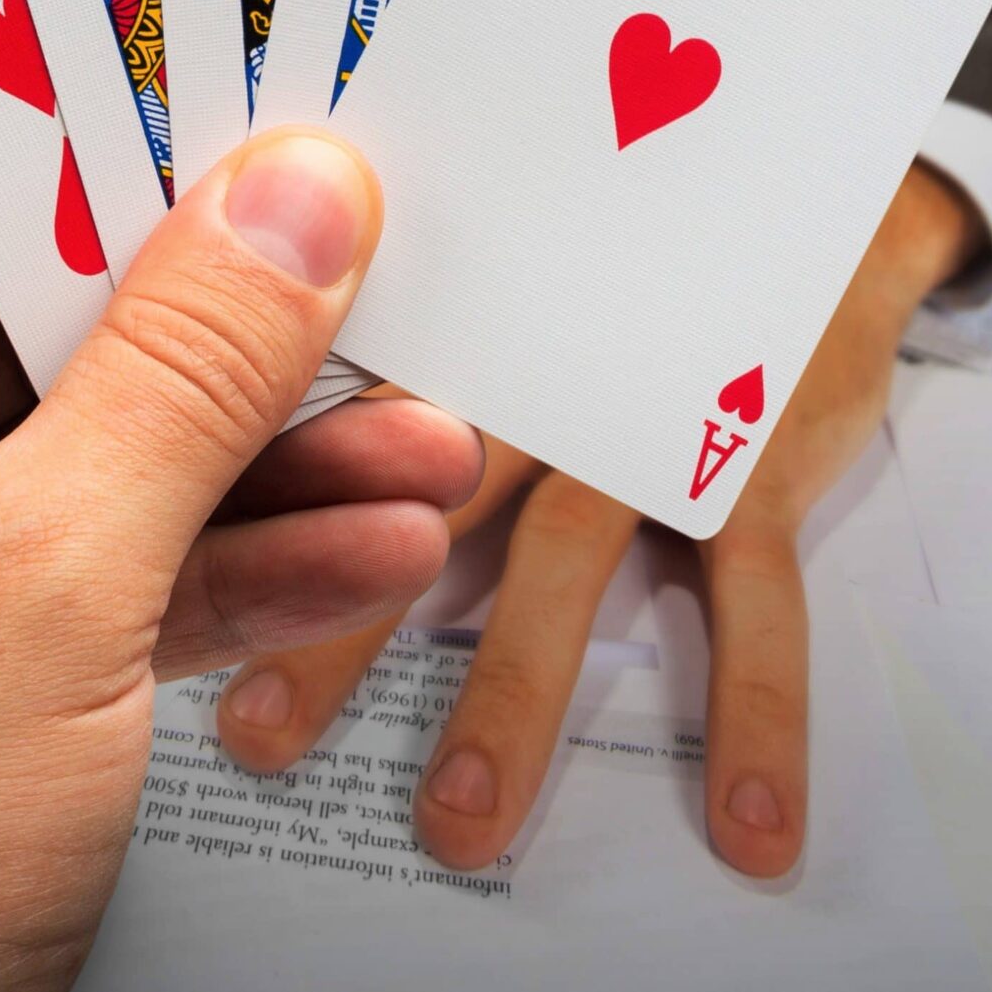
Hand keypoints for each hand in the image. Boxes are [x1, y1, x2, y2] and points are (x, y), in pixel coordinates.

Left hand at [0, 133, 482, 991]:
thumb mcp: (42, 589)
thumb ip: (182, 373)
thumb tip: (284, 206)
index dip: (131, 194)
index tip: (272, 165)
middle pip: (29, 341)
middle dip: (228, 361)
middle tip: (366, 306)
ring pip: (74, 460)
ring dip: (252, 468)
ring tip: (411, 450)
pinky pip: (72, 565)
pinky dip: (206, 564)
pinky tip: (352, 547)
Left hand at [219, 158, 987, 879]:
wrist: (819, 167)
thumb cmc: (626, 211)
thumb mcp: (472, 238)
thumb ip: (326, 290)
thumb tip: (241, 266)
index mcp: (431, 285)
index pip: (302, 351)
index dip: (234, 442)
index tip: (173, 559)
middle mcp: (522, 338)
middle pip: (402, 468)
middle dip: (327, 606)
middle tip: (260, 739)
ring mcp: (639, 394)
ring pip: (555, 550)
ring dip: (508, 690)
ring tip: (459, 823)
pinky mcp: (753, 448)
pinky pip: (753, 595)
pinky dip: (750, 708)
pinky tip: (747, 819)